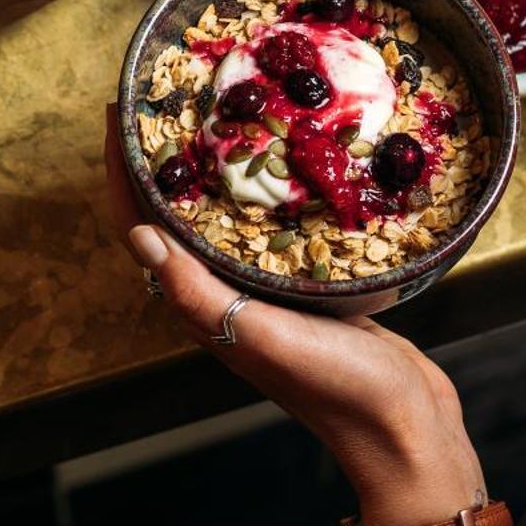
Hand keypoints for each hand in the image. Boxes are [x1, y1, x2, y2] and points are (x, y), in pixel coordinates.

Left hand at [104, 111, 483, 525]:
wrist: (405, 429)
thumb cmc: (336, 389)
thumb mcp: (261, 336)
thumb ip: (199, 292)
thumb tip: (139, 237)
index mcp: (205, 308)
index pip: (143, 227)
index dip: (125, 170)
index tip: (121, 111)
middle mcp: (228, 296)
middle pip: (176, 215)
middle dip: (164, 157)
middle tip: (167, 96)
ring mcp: (268, 291)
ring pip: (222, 216)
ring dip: (211, 167)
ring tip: (218, 112)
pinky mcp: (309, 285)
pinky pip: (271, 225)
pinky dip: (263, 188)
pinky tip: (284, 158)